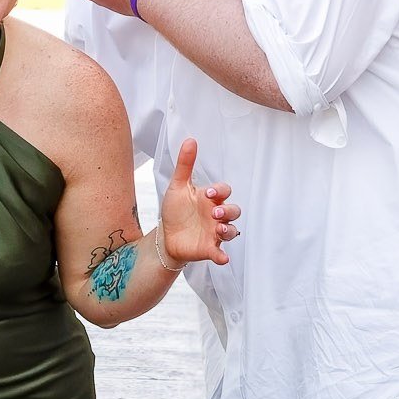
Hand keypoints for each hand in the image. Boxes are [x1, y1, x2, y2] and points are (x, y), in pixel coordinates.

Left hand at [157, 138, 239, 267]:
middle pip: (234, 211)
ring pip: (232, 231)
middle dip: (228, 211)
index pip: (224, 191)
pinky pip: (221, 254)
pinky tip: (222, 258)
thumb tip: (190, 140)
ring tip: (218, 229)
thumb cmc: (175, 210)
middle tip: (214, 213)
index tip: (208, 193)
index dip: (220, 191)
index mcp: (210, 199)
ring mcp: (215, 233)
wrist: (164, 236)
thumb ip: (185, 165)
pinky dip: (223, 257)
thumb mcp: (178, 186)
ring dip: (229, 230)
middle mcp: (216, 216)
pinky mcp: (209, 249)